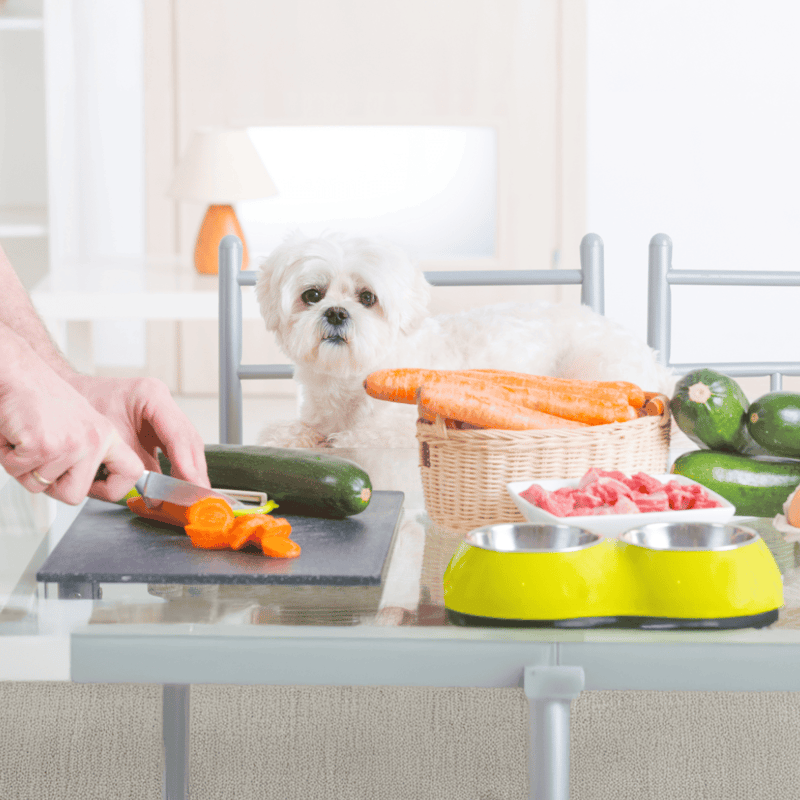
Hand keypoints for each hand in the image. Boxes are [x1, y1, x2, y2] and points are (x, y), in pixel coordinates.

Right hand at [0, 368, 144, 504]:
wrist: (17, 373)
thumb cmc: (40, 401)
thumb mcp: (77, 426)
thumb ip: (88, 456)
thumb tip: (92, 488)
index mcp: (107, 436)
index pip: (131, 473)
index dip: (114, 489)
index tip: (99, 489)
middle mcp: (95, 440)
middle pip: (74, 495)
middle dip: (49, 485)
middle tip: (39, 456)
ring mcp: (72, 443)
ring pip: (40, 486)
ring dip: (24, 467)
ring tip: (27, 437)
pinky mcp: (45, 444)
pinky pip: (19, 472)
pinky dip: (7, 457)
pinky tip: (16, 433)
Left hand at [67, 375, 209, 487]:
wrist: (65, 401)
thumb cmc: (80, 410)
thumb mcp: (105, 437)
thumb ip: (131, 464)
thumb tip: (153, 494)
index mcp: (151, 395)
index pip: (177, 433)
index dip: (186, 461)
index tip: (191, 482)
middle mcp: (162, 403)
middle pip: (189, 441)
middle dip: (195, 470)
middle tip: (199, 495)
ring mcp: (163, 416)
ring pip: (188, 448)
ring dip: (191, 472)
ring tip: (194, 495)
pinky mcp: (158, 431)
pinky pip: (176, 453)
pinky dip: (179, 471)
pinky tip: (182, 488)